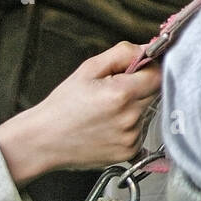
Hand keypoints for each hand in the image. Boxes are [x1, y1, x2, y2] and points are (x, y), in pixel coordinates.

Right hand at [0, 42, 161, 185]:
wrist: (43, 141)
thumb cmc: (62, 105)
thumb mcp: (88, 69)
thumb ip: (122, 54)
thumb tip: (147, 49)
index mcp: (121, 94)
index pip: (158, 75)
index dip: (149, 69)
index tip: (136, 70)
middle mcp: (130, 117)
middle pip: (155, 93)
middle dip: (140, 87)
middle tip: (115, 91)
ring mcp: (131, 137)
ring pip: (148, 113)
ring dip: (135, 108)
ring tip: (107, 111)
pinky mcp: (129, 152)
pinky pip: (141, 131)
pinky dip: (130, 126)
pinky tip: (108, 126)